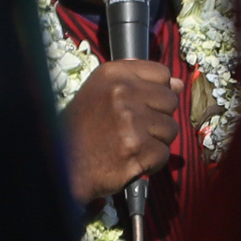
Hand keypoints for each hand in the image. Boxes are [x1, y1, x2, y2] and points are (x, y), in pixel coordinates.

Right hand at [62, 59, 183, 203]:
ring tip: (130, 145)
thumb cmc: (84, 129)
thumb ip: (141, 83)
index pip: (162, 73)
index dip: (156, 92)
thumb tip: (178, 84)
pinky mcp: (136, 149)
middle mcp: (122, 92)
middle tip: (132, 130)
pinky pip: (163, 154)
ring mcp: (130, 121)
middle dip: (157, 119)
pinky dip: (151, 163)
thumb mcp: (103, 93)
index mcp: (114, 74)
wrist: (62, 167)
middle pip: (170, 102)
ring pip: (170, 129)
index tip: (140, 105)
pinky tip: (130, 161)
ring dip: (155, 142)